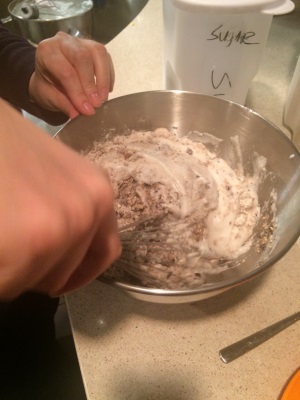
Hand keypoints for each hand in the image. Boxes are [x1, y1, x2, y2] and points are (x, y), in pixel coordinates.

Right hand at [0, 99, 120, 299]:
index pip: (104, 251)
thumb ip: (65, 202)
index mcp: (97, 189)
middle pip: (68, 271)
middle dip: (40, 269)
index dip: (80, 269)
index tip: (61, 277)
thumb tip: (64, 237)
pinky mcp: (29, 246)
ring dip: (18, 272)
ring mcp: (61, 228)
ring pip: (39, 280)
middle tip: (15, 245)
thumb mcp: (49, 168)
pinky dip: (3, 276)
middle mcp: (89, 209)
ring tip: (4, 236)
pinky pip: (12, 283)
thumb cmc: (4, 143)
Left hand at [28, 32, 114, 118]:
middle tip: (97, 104)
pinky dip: (108, 76)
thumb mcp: (49, 97)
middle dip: (91, 84)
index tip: (87, 110)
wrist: (50, 76)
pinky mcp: (94, 47)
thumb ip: (63, 104)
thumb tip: (78, 114)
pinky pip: (106, 58)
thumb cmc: (47, 86)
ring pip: (98, 53)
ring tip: (103, 98)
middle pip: (82, 57)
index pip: (65, 71)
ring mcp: (81, 41)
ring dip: (103, 79)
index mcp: (46, 52)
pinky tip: (106, 91)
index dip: (78, 92)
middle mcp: (63, 41)